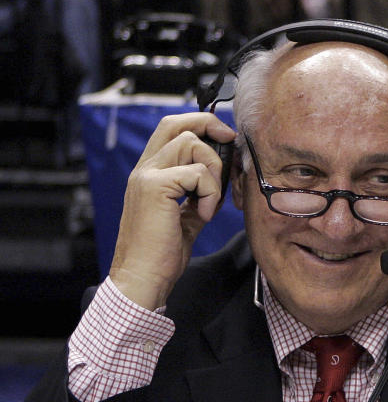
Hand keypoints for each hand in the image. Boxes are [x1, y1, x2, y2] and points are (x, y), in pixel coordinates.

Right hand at [109, 113, 234, 309]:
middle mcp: (144, 169)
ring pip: (191, 144)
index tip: (225, 137)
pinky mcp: (154, 187)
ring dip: (213, 171)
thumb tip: (222, 180)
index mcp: (150, 173)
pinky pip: (197, 173)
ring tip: (210, 202)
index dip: (200, 125)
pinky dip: (210, 193)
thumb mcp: (186, 217)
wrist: (142, 277)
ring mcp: (147, 176)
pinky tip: (203, 215)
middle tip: (230, 144)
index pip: (170, 129)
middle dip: (210, 127)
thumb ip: (199, 194)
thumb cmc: (162, 253)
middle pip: (176, 124)